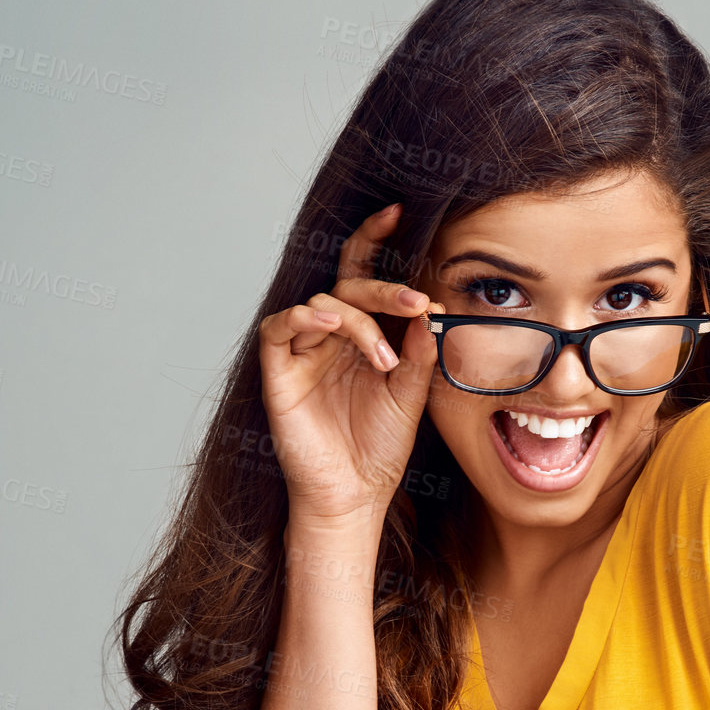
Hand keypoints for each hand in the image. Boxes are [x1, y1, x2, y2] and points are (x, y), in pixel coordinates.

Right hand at [257, 203, 438, 530]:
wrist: (354, 495)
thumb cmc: (379, 447)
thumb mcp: (413, 393)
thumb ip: (419, 350)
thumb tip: (431, 309)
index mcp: (362, 335)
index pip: (363, 276)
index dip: (374, 240)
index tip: (399, 213)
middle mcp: (330, 337)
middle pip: (347, 285)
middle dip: (383, 288)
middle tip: (416, 302)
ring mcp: (303, 352)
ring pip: (321, 303)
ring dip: (359, 320)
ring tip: (385, 359)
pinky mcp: (278, 372)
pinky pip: (278, 327)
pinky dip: (303, 316)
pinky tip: (329, 324)